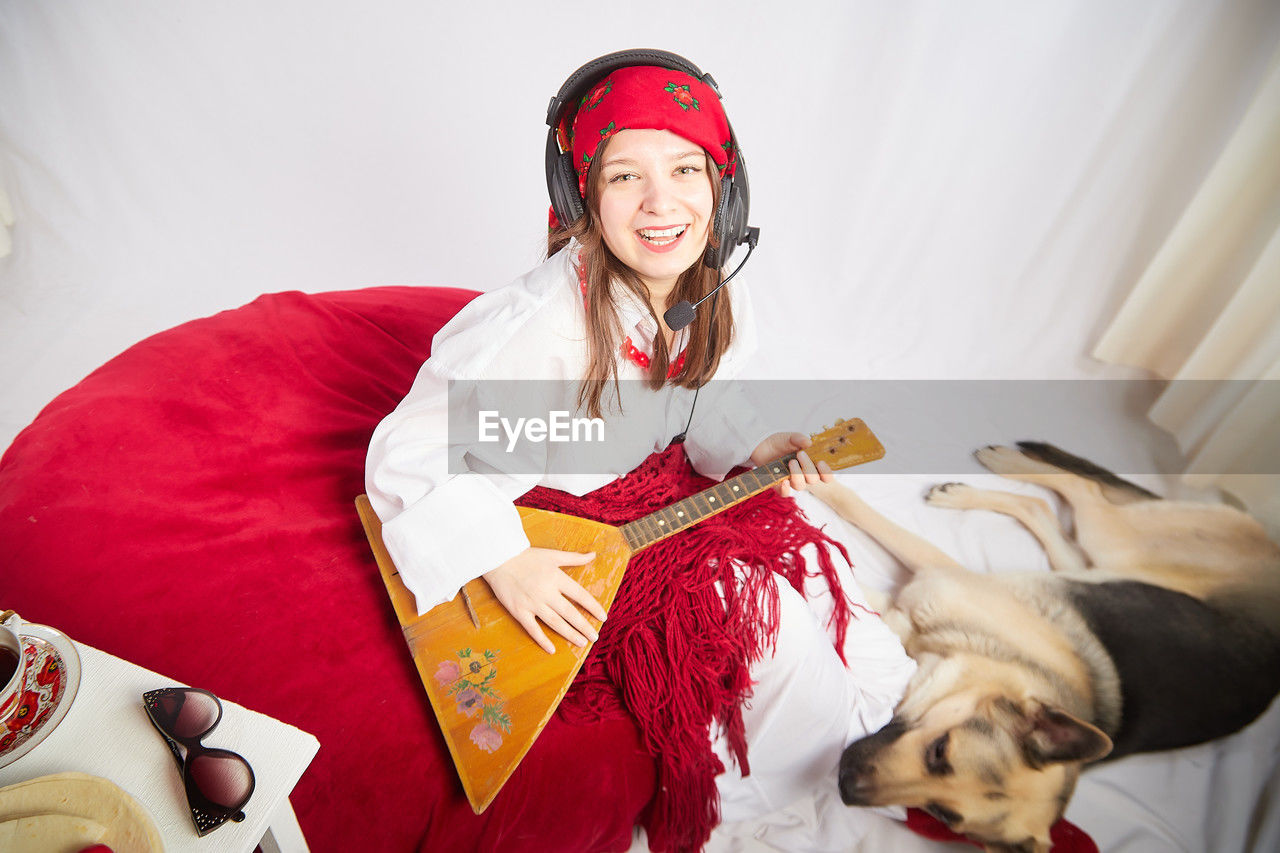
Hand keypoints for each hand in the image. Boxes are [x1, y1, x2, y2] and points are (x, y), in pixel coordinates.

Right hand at [482, 547, 607, 653]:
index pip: (580, 595)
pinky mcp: (519, 611)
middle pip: (570, 613)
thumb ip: (575, 557)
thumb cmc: (527, 556)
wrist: (498, 558)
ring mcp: (532, 603)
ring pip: (555, 622)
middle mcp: (547, 592)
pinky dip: (542, 640)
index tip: (603, 617)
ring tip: (581, 643)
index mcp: (557, 578)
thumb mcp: (553, 554)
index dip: (593, 607)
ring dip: (570, 634)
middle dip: (584, 626)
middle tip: (595, 637)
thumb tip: (594, 555)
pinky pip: (532, 629)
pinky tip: (552, 649)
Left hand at [750, 431, 835, 496]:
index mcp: (811, 464)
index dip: (826, 473)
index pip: (825, 475)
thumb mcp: (791, 437)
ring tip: (791, 462)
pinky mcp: (778, 484)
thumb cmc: (780, 442)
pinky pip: (785, 493)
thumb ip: (799, 439)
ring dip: (798, 475)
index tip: (821, 463)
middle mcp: (803, 474)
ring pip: (800, 486)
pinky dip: (786, 489)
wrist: (762, 445)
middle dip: (809, 468)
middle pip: (813, 480)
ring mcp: (791, 480)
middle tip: (800, 454)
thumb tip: (809, 443)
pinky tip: (784, 480)